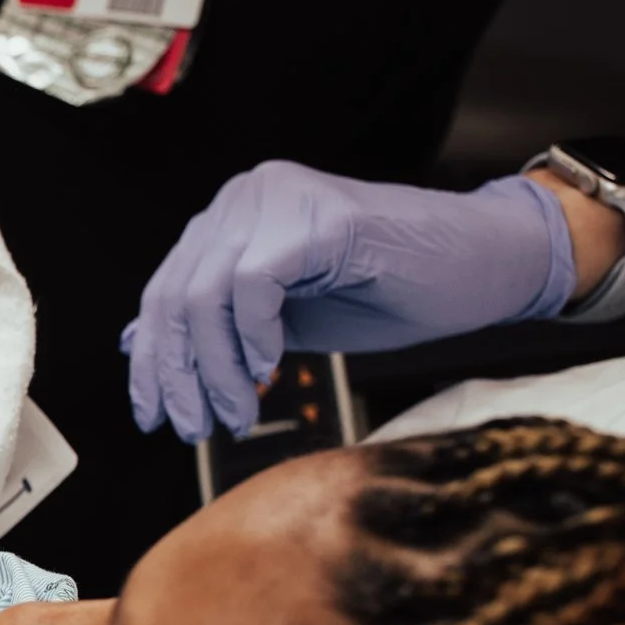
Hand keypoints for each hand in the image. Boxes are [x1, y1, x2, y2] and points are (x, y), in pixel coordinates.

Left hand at [124, 163, 575, 441]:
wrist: (487, 266)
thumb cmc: (393, 290)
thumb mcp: (282, 320)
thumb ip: (216, 327)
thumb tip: (137, 346)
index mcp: (232, 217)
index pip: (165, 293)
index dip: (153, 362)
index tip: (152, 416)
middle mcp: (245, 197)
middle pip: (175, 297)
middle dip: (179, 376)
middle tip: (196, 428)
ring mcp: (279, 200)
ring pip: (207, 296)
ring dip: (217, 370)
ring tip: (238, 413)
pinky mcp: (319, 218)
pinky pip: (255, 283)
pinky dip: (255, 335)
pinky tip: (273, 368)